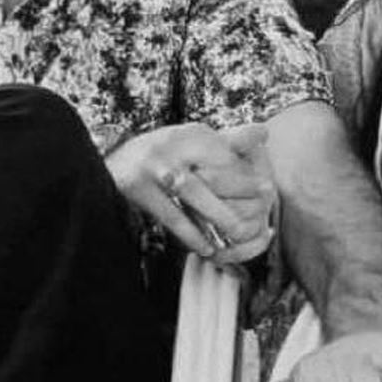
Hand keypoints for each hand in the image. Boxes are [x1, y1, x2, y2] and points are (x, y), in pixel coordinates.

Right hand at [107, 122, 275, 262]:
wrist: (114, 166)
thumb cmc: (163, 155)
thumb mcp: (192, 142)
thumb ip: (229, 140)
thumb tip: (264, 133)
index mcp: (187, 134)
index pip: (223, 152)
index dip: (246, 173)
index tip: (267, 189)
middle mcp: (170, 146)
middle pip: (212, 168)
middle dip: (241, 189)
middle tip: (265, 205)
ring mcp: (153, 168)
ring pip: (194, 193)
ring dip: (220, 215)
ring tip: (242, 231)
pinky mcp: (139, 190)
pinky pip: (172, 216)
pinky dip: (191, 234)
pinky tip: (208, 247)